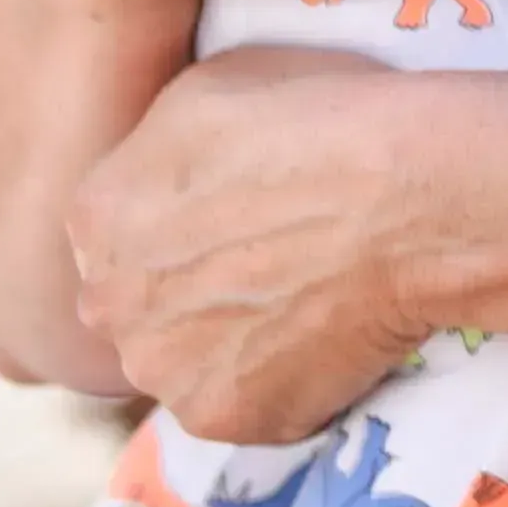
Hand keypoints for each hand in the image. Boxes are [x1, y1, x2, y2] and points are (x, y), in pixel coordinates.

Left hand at [69, 52, 507, 441]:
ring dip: (229, 343)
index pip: (119, 234)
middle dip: (190, 293)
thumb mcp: (210, 88)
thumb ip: (157, 151)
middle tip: (272, 266)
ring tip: (305, 304)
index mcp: (97, 216)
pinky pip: (244, 404)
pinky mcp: (223, 418)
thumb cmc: (323, 122)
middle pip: (141, 306)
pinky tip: (326, 340)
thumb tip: (164, 187)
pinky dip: (279, 382)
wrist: (410, 200)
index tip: (238, 217)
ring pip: (184, 363)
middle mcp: (108, 305)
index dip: (181, 227)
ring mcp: (164, 371)